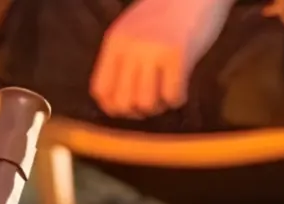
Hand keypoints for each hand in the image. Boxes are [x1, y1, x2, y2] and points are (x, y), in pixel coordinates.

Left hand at [90, 0, 234, 117]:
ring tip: (167, 96)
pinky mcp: (177, 54)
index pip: (101, 91)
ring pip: (145, 103)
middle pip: (122, 102)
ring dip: (158, 108)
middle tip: (152, 104)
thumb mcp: (134, 29)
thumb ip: (123, 58)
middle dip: (137, 112)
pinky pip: (171, 95)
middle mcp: (130, 47)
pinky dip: (177, 100)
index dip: (113, 107)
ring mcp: (153, 50)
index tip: (129, 107)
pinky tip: (182, 91)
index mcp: (115, 42)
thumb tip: (118, 101)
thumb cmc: (170, 10)